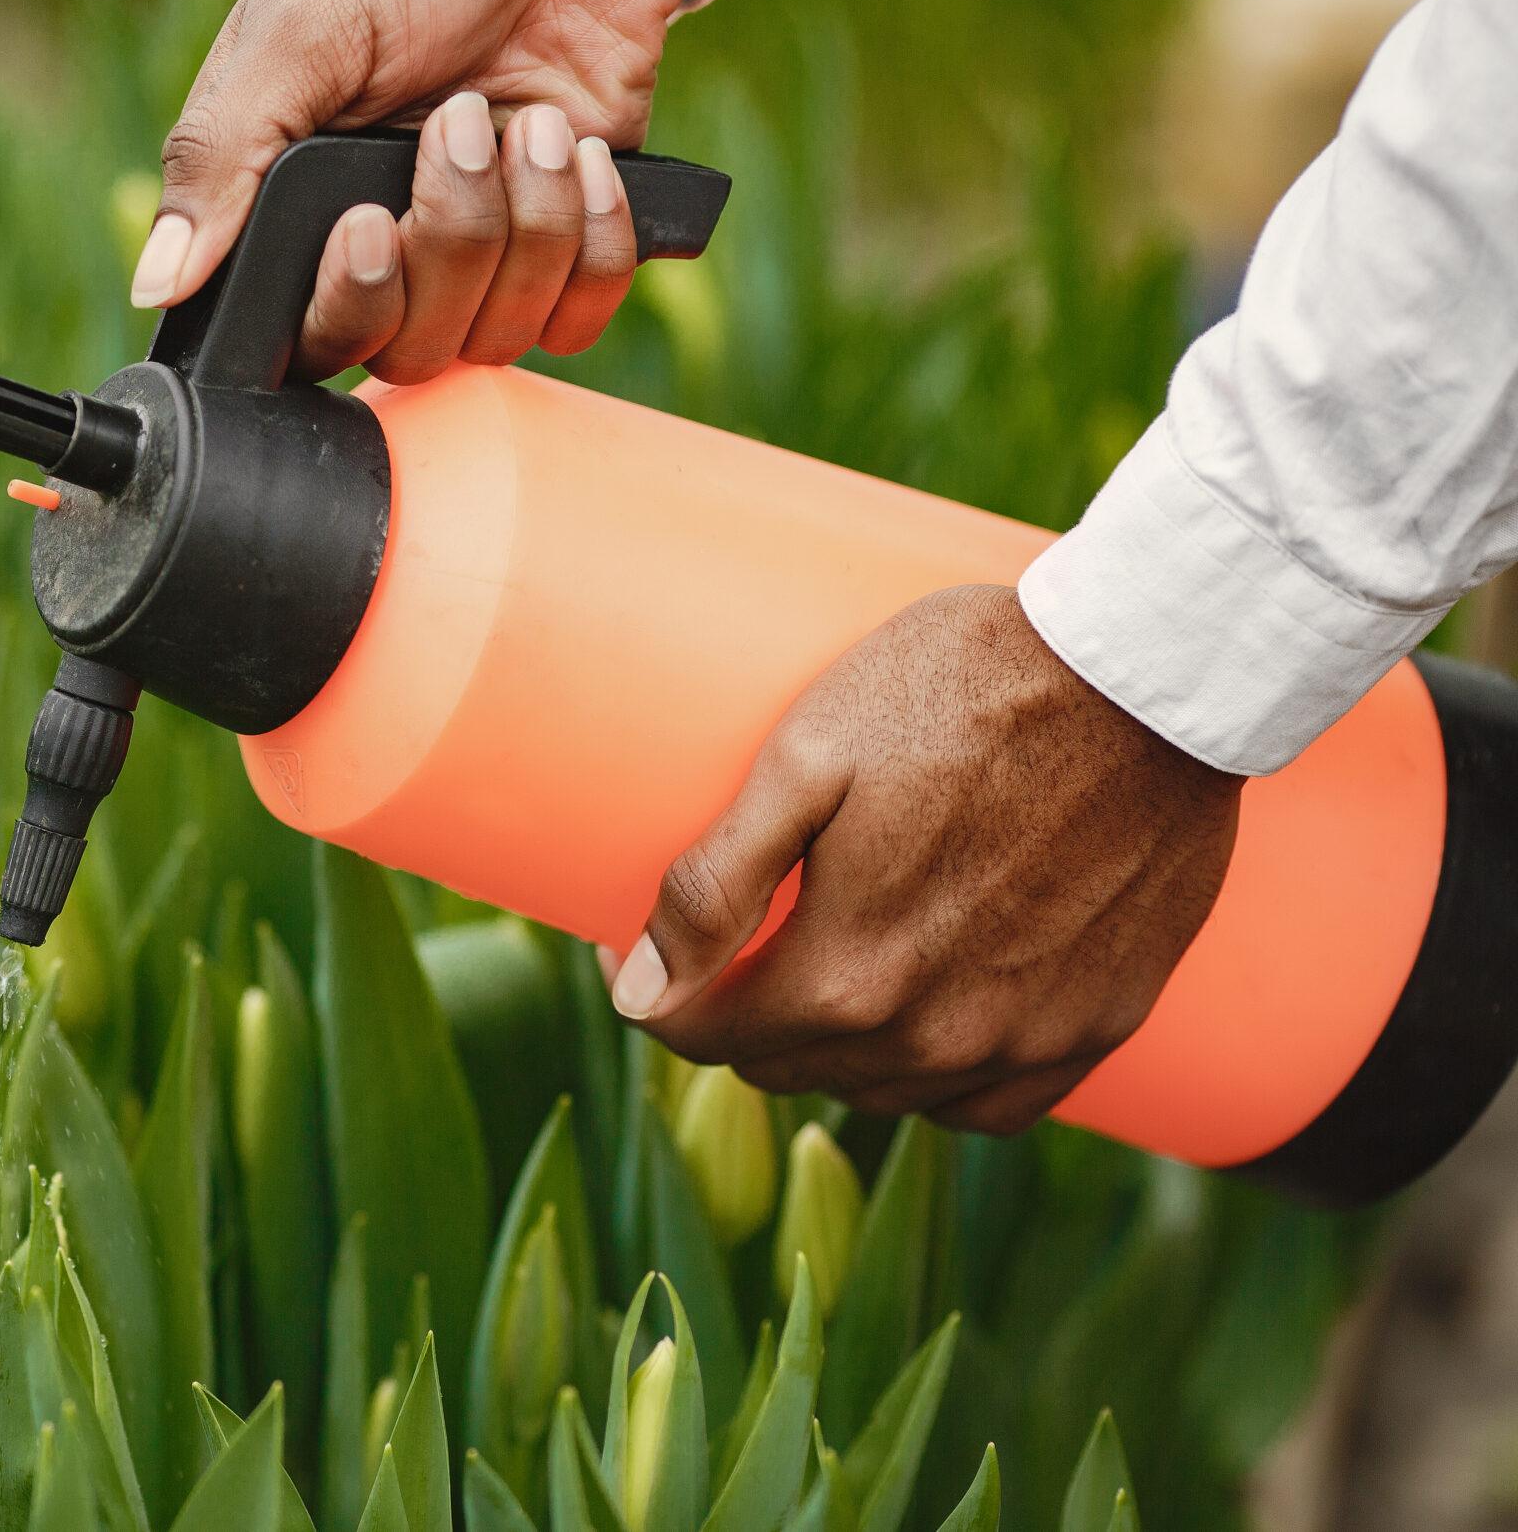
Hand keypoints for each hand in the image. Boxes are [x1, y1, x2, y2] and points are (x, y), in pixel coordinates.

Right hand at [133, 0, 702, 381]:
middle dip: (453, 238)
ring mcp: (488, 249)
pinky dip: (596, 238)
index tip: (370, 222)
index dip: (351, 304)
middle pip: (416, 348)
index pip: (315, 338)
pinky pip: (584, 315)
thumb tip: (155, 280)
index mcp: (305, 208)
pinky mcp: (573, 239)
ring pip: (504, 334)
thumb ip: (222, 160)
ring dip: (534, 221)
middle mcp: (395, 245)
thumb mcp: (297, 31)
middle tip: (465, 120)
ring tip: (530, 120)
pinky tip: (583, 152)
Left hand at [603, 586, 1244, 1135]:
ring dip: (832, 1048)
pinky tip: (922, 1021)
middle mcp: (933, 1038)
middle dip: (738, 1014)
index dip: (655, 994)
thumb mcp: (807, 757)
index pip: (704, 1036)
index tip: (637, 946)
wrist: (1148, 677)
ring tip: (823, 961)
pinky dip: (937, 1081)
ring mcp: (1023, 1041)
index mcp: (846, 976)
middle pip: (786, 1067)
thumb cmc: (964, 690)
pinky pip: (990, 1108)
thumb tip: (639, 990)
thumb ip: (715, 882)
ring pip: (880, 1092)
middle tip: (734, 936)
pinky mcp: (1101, 1026)